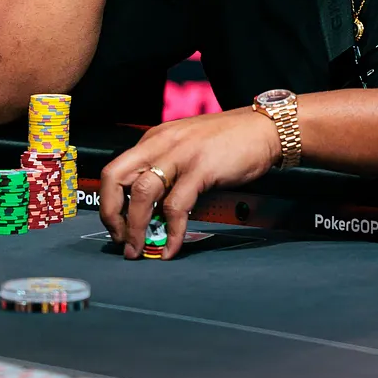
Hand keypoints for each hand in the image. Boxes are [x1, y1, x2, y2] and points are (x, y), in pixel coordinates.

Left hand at [98, 108, 281, 258]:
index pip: (115, 170)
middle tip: (120, 240)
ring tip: (139, 249)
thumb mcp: (190, 148)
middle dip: (110, 214)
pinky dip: (172, 232)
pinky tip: (172, 246)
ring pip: (140, 194)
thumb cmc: (234, 140)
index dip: (109, 202)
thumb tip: (153, 209)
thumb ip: (170, 170)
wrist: (268, 128)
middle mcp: (161, 143)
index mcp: (156, 139)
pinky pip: (176, 207)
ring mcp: (180, 155)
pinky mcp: (201, 169)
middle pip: (114, 177)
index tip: (117, 226)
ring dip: (135, 227)